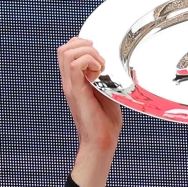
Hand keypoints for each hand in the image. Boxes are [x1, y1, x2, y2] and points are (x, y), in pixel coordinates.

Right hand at [57, 36, 122, 152]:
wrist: (101, 142)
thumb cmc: (106, 122)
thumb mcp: (108, 94)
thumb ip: (107, 80)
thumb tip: (123, 67)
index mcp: (75, 81)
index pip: (68, 52)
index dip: (82, 45)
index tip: (100, 55)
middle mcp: (69, 81)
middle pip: (64, 49)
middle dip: (84, 44)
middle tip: (100, 59)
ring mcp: (71, 86)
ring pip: (66, 52)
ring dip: (87, 52)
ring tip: (100, 66)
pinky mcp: (76, 91)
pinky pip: (74, 65)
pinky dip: (89, 61)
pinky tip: (100, 72)